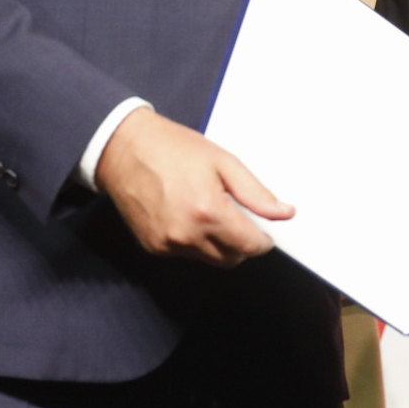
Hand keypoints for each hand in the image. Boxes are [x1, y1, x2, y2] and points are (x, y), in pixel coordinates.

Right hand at [95, 108, 291, 266]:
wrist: (125, 148)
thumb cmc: (172, 148)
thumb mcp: (223, 162)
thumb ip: (256, 193)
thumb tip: (284, 213)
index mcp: (208, 212)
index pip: (249, 246)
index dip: (263, 241)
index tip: (265, 234)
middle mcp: (187, 234)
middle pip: (231, 259)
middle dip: (242, 244)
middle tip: (238, 219)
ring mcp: (167, 243)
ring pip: (208, 259)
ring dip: (218, 244)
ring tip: (208, 211)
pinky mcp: (153, 246)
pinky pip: (185, 253)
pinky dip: (194, 241)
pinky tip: (187, 215)